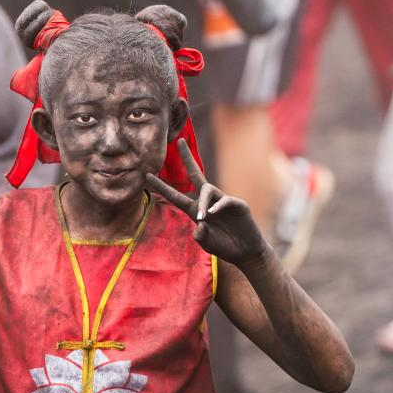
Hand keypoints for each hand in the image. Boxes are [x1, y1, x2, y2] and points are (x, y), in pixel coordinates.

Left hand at [145, 139, 267, 266]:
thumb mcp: (207, 243)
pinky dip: (218, 206)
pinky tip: (214, 214)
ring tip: (203, 216)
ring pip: (208, 189)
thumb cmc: (223, 246)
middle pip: (195, 174)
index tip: (147, 176)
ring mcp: (222, 201)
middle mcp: (207, 202)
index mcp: (195, 210)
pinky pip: (225, 200)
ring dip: (203, 201)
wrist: (245, 252)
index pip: (175, 196)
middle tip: (179, 141)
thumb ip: (201, 237)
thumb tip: (199, 226)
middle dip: (187, 157)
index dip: (162, 186)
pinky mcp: (237, 205)